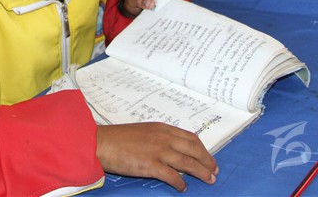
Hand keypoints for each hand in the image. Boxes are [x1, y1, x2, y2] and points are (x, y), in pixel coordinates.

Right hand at [97, 123, 217, 191]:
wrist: (103, 143)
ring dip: (202, 173)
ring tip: (209, 180)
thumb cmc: (119, 138)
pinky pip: (173, 176)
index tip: (208, 158)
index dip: (203, 149)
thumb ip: (160, 138)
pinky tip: (182, 188)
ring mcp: (159, 151)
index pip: (191, 138)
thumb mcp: (144, 131)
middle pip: (194, 150)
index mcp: (163, 129)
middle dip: (208, 161)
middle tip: (214, 171)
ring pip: (189, 163)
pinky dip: (180, 183)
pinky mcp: (151, 165)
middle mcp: (164, 138)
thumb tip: (173, 150)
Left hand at [119, 0, 180, 17]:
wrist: (135, 2)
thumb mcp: (133, 0)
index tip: (160, 14)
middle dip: (169, 8)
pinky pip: (178, 5)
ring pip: (177, 1)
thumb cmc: (134, 0)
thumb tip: (151, 3)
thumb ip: (140, 0)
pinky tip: (169, 19)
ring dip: (172, 11)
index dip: (165, 4)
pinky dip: (174, 11)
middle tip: (163, 19)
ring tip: (166, 20)